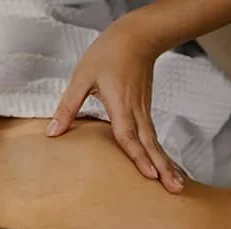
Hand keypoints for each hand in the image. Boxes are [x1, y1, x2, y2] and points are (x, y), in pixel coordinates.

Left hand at [47, 19, 183, 191]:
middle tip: (175, 189)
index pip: (129, 135)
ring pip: (155, 142)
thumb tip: (53, 132)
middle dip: (163, 168)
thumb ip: (68, 107)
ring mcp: (143, 111)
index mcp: (120, 103)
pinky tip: (166, 167)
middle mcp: (136, 110)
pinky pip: (153, 137)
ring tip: (176, 185)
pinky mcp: (145, 110)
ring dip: (166, 164)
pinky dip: (161, 153)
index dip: (138, 156)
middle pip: (151, 144)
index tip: (150, 175)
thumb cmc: (108, 54)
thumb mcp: (82, 77)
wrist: (136, 37)